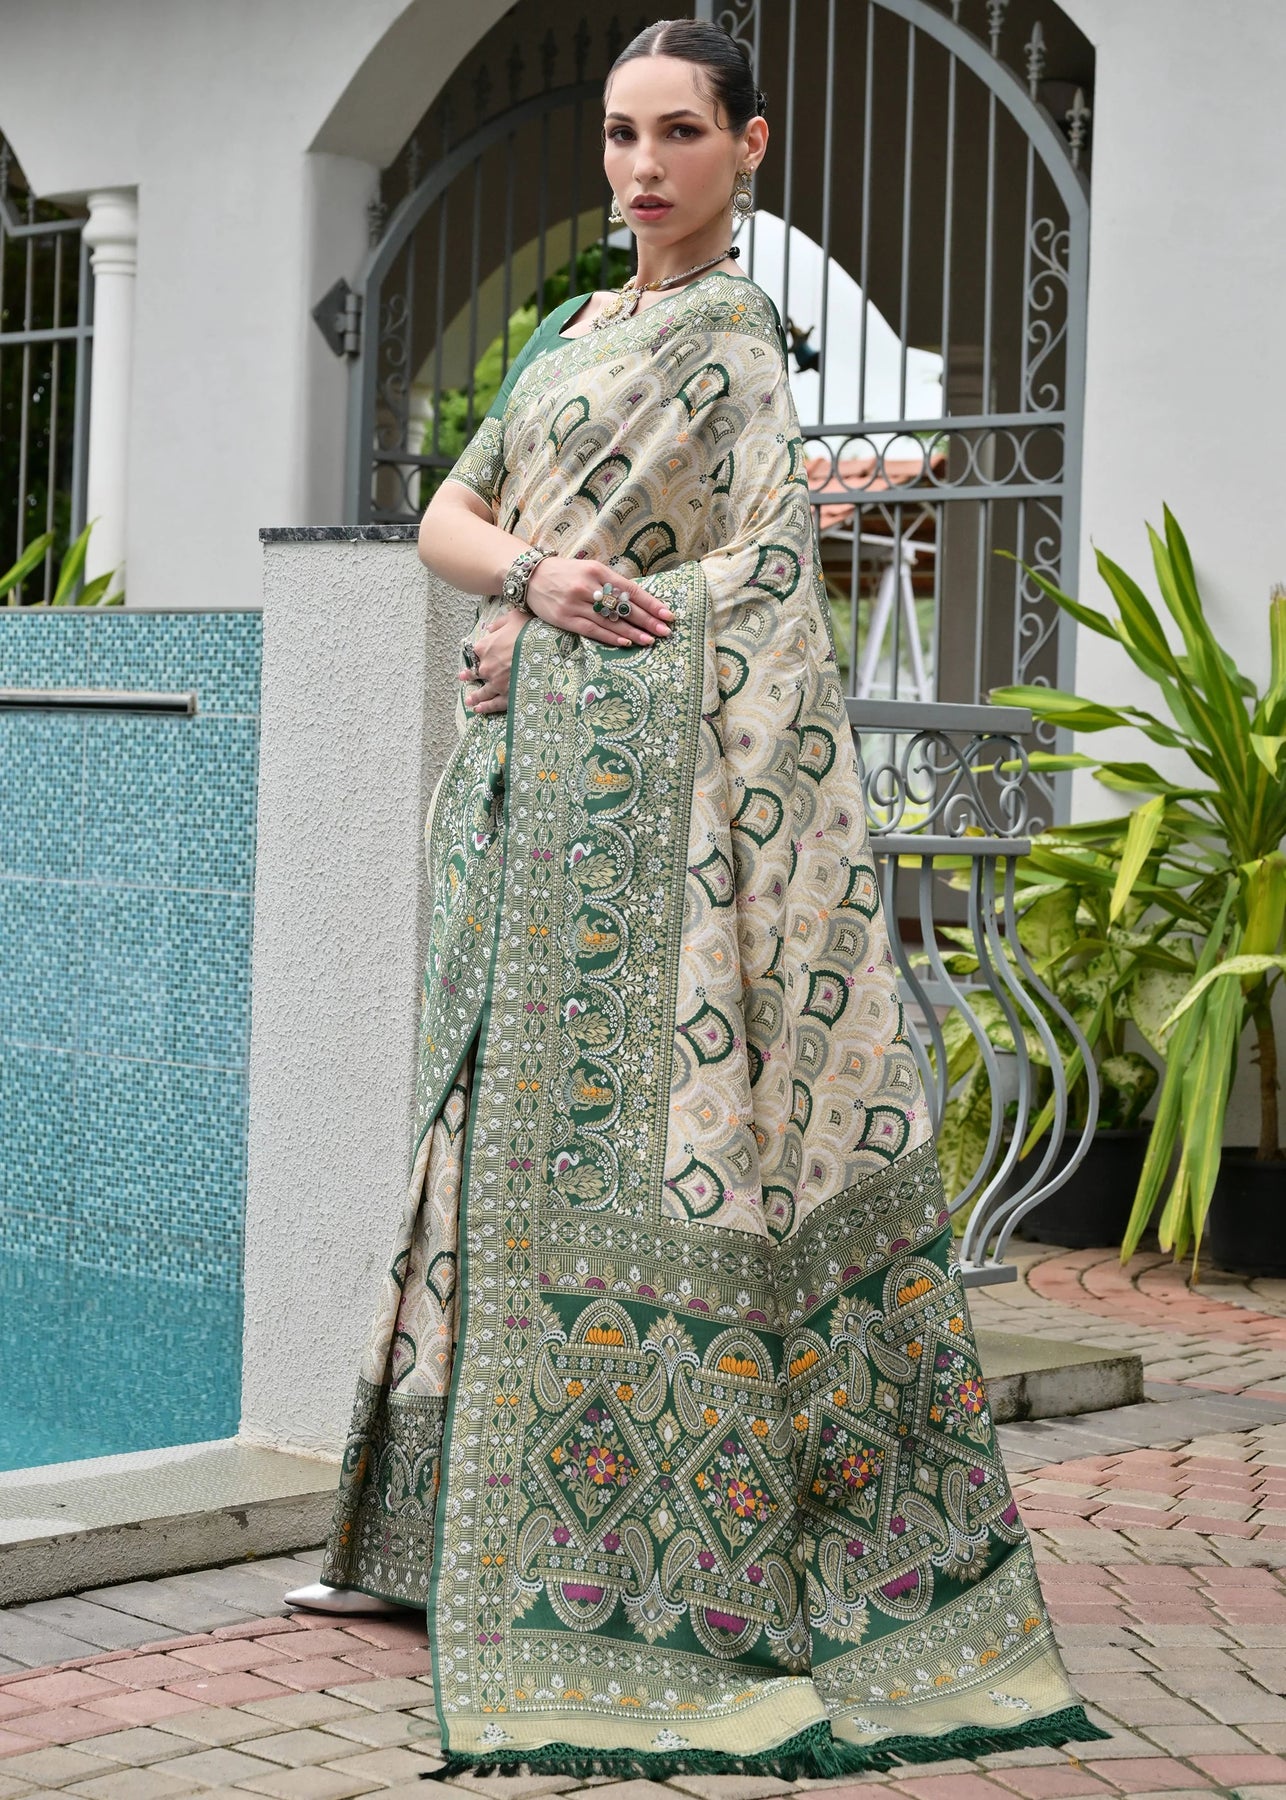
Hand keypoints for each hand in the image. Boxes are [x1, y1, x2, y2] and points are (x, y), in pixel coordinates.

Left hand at [460, 609, 526, 715]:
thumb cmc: (529, 632)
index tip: (474, 657)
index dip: (476, 654)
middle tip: (463, 678)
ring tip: (469, 701)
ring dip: (475, 696)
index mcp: (485, 647)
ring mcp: (496, 683)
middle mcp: (486, 667)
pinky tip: (479, 710)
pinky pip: (494, 704)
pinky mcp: (507, 695)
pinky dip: (486, 707)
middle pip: (475, 673)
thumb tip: (490, 628)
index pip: (475, 651)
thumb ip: (500, 623)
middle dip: (469, 676)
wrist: (544, 650)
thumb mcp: (514, 618)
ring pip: (483, 692)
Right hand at [524, 557, 674, 647]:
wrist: (530, 576)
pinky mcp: (565, 619)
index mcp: (597, 571)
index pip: (630, 590)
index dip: (650, 603)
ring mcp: (575, 604)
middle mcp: (588, 587)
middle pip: (623, 607)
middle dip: (647, 620)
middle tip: (665, 630)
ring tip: (650, 640)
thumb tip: (637, 601)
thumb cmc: (565, 574)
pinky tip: (626, 642)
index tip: (667, 613)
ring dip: (632, 632)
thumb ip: (610, 583)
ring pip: (610, 621)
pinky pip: (592, 630)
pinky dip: (610, 637)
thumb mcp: (589, 570)